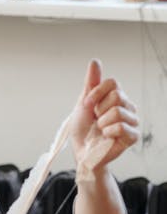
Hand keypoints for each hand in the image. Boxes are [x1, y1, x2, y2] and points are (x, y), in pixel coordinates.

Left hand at [71, 59, 139, 173]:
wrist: (82, 152)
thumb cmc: (83, 129)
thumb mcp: (84, 103)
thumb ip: (91, 83)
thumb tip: (95, 61)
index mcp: (117, 97)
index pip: (113, 82)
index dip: (96, 93)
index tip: (88, 104)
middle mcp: (128, 107)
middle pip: (116, 95)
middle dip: (99, 109)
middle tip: (96, 120)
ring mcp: (132, 121)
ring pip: (118, 111)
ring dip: (102, 122)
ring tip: (101, 129)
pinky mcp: (133, 136)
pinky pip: (121, 126)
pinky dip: (108, 132)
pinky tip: (106, 136)